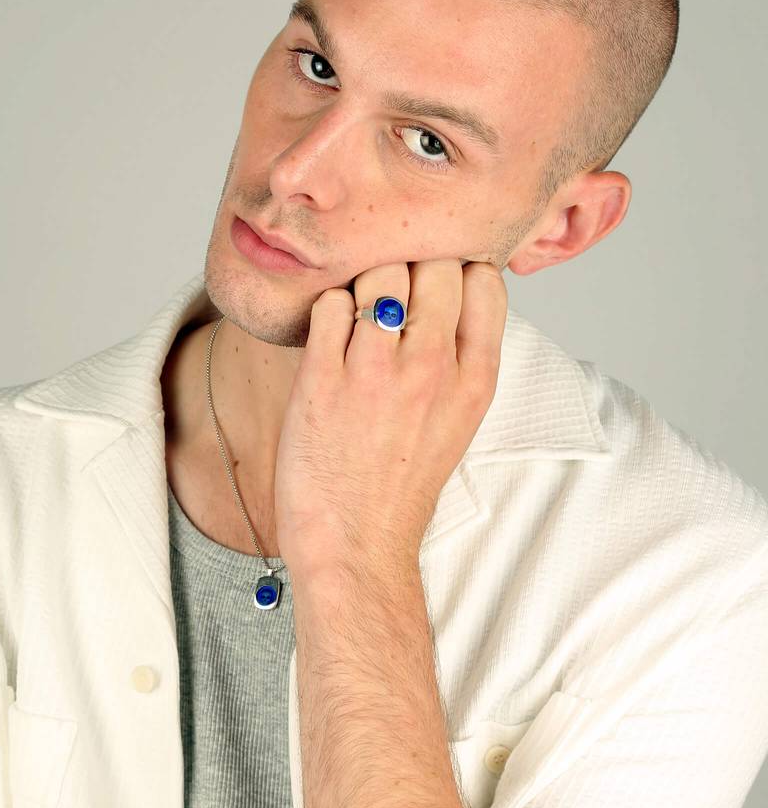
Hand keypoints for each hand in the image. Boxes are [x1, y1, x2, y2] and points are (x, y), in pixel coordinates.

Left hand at [274, 258, 506, 578]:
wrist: (356, 546)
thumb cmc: (400, 484)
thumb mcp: (458, 419)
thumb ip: (461, 355)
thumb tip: (450, 287)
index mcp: (476, 378)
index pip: (483, 277)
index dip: (456, 271)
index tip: (433, 292)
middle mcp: (433, 368)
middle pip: (433, 261)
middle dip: (410, 268)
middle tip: (388, 302)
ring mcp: (377, 372)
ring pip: (380, 272)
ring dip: (364, 285)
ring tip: (357, 321)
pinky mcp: (322, 380)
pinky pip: (330, 303)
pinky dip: (327, 310)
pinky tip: (329, 342)